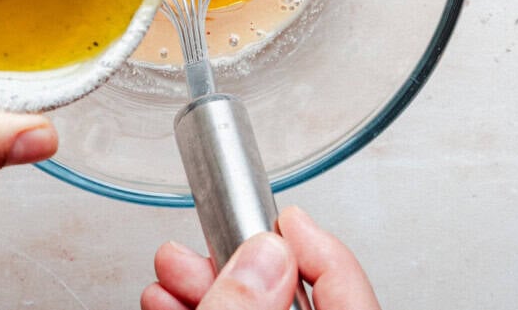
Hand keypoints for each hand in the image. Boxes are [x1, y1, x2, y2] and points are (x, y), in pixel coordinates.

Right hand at [141, 206, 380, 309]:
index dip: (317, 244)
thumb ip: (244, 307)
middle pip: (294, 296)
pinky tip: (169, 299)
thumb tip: (264, 254)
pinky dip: (205, 309)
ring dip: (211, 281)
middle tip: (214, 236)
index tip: (286, 217)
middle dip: (243, 258)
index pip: (348, 289)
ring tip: (173, 268)